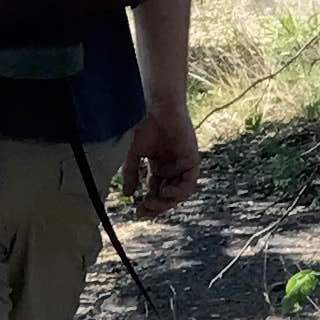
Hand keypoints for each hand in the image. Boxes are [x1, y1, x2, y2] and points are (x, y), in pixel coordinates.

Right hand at [115, 99, 200, 213]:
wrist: (156, 106)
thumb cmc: (143, 124)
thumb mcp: (133, 153)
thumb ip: (131, 173)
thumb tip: (128, 195)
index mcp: (158, 166)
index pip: (154, 191)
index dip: (147, 204)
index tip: (137, 213)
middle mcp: (171, 167)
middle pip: (167, 195)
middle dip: (156, 206)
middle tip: (144, 212)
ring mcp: (182, 163)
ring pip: (179, 192)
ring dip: (167, 201)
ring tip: (152, 203)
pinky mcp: (192, 158)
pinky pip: (189, 181)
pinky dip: (179, 190)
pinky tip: (166, 193)